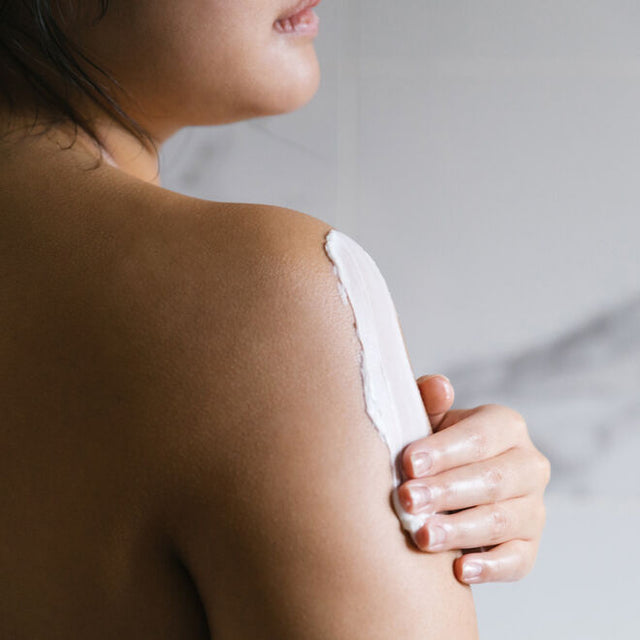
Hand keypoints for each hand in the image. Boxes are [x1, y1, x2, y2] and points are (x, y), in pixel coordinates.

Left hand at [398, 374, 550, 584]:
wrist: (447, 486)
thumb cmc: (433, 446)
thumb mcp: (429, 418)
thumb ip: (429, 400)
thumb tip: (439, 387)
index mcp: (506, 425)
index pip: (478, 437)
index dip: (443, 450)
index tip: (408, 463)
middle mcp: (529, 464)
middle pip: (491, 479)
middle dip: (446, 490)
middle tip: (407, 499)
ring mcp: (533, 508)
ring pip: (502, 520)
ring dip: (459, 529)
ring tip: (421, 535)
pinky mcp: (528, 546)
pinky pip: (516, 561)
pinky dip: (490, 567)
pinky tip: (459, 570)